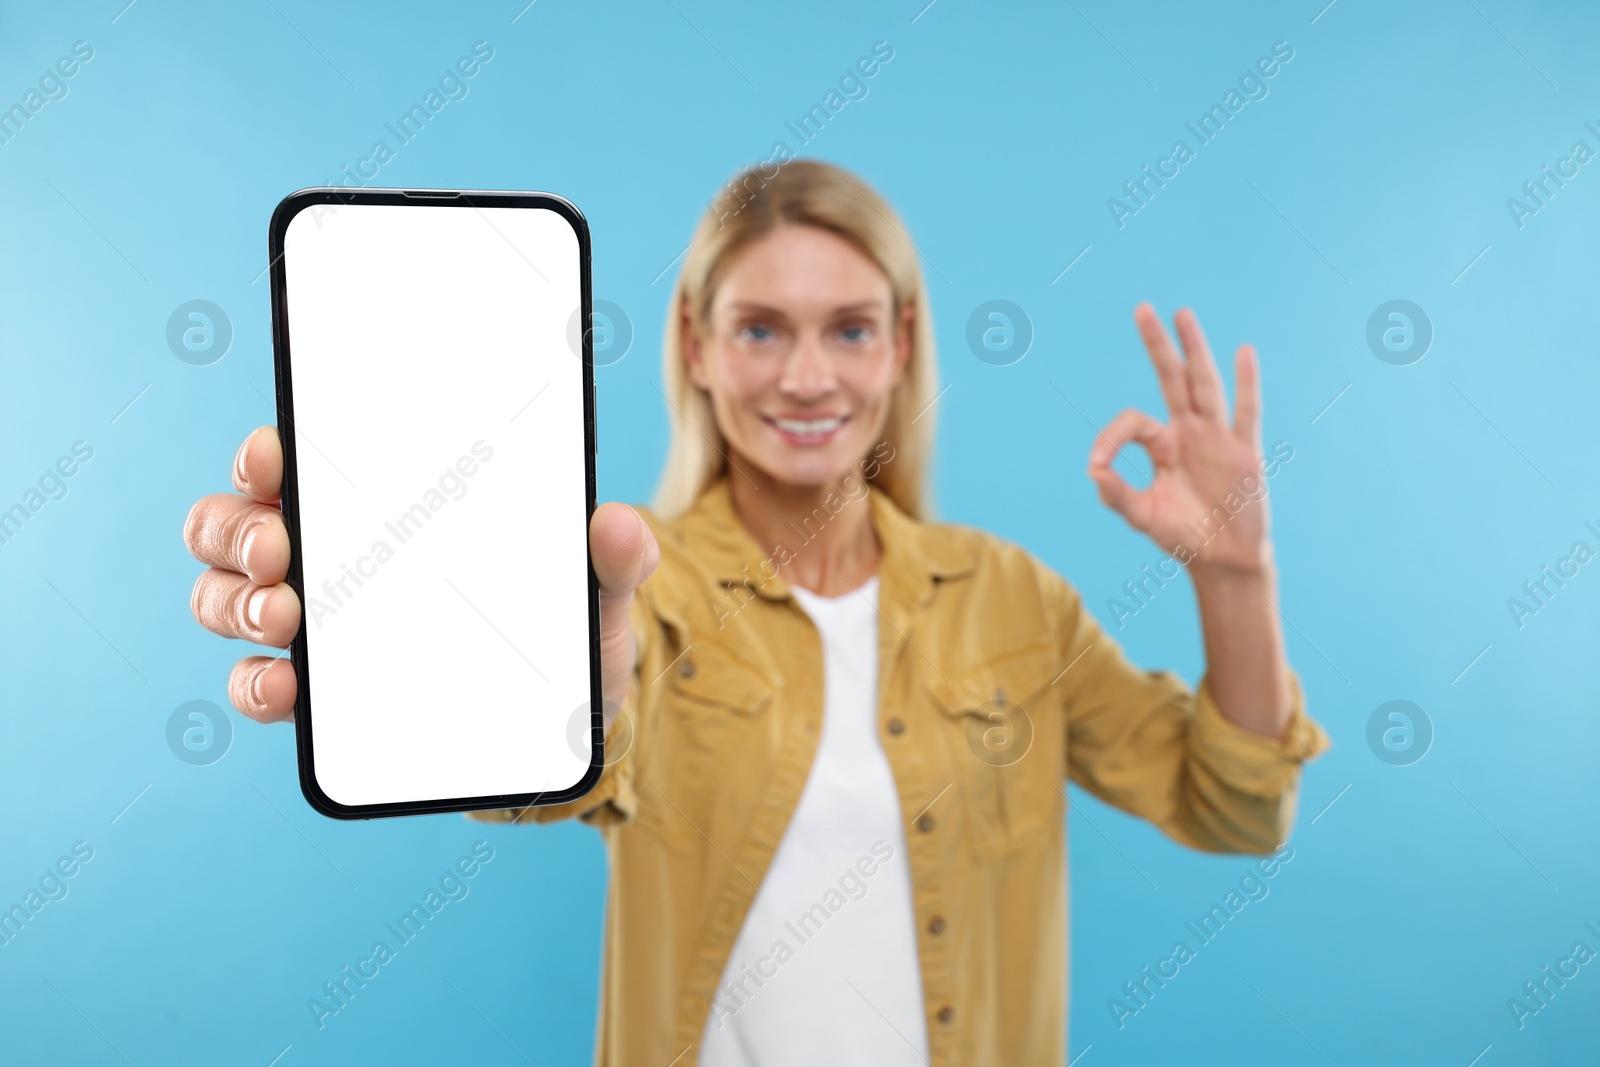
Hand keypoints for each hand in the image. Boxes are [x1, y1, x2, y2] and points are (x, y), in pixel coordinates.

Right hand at [182, 427, 659, 723]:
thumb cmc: (565, 637)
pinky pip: (256, 683)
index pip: (299, 462)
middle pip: (235, 524)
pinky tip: (286, 686)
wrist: (562, 731)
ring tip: (284, 617)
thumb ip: (618, 558)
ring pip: (226, 596)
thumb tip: (619, 524)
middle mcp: (331, 558)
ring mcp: (314, 627)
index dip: (268, 452)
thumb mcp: (600, 595)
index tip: (276, 455)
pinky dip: (255, 683)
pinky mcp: (318, 697)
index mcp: (383, 508)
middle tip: (280, 550)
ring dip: (234, 602)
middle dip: (238, 529)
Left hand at [1087, 304, 1272, 577]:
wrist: (1224, 561)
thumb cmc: (1182, 536)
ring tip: (1182, 314)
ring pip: (1204, 386)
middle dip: (1157, 346)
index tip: (1097, 463)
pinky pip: (1246, 413)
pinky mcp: (1244, 452)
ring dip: (1194, 350)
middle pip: (1172, 380)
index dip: (1111, 437)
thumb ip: (1117, 495)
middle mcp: (1189, 434)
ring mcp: (1218, 439)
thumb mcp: (1143, 517)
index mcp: (1162, 446)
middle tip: (1142, 309)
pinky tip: (1244, 352)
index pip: (1133, 422)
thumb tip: (1092, 469)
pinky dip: (1247, 384)